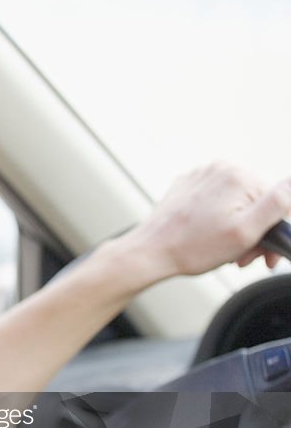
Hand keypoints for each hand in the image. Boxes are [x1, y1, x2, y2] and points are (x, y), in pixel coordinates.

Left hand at [119, 162, 290, 279]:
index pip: (276, 203)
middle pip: (254, 203)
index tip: (263, 257)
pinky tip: (208, 238)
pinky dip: (217, 220)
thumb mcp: (245, 232)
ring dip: (236, 229)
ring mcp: (200, 177)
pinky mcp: (187, 187)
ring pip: (235, 204)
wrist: (150, 253)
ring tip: (222, 250)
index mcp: (238, 176)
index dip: (272, 233)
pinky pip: (214, 202)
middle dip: (253, 233)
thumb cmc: (192, 248)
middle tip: (240, 258)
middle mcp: (219, 169)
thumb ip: (277, 204)